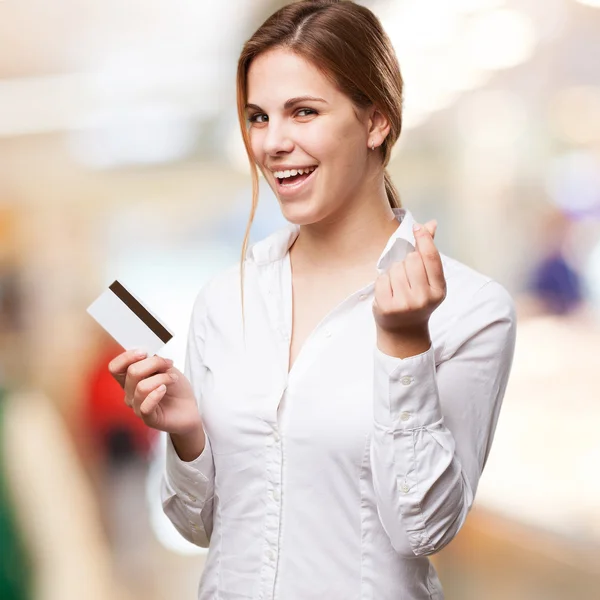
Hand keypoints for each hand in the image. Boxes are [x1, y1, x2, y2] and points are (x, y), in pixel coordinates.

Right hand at [108, 349, 201, 436]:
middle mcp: (130, 394)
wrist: (189, 408)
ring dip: (162, 378)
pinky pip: (145, 406)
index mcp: (130, 380)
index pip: (115, 367)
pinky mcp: (149, 419)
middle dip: (154, 363)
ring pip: (141, 387)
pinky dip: (156, 394)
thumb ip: (153, 360)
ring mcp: (137, 407)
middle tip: (168, 364)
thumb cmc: (176, 388)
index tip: (145, 352)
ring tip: (173, 378)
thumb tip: (146, 353)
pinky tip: (165, 389)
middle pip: (131, 372)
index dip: (127, 357)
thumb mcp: (165, 368)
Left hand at [373, 220, 445, 336]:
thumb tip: (431, 224)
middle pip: (411, 260)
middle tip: (406, 278)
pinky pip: (382, 279)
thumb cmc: (416, 301)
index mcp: (439, 290)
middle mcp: (424, 298)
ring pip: (395, 268)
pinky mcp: (388, 307)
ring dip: (393, 273)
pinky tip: (388, 292)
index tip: (417, 228)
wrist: (403, 332)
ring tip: (398, 287)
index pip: (431, 258)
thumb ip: (429, 253)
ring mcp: (406, 304)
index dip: (424, 239)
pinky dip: (382, 282)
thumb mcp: (428, 281)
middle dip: (406, 262)